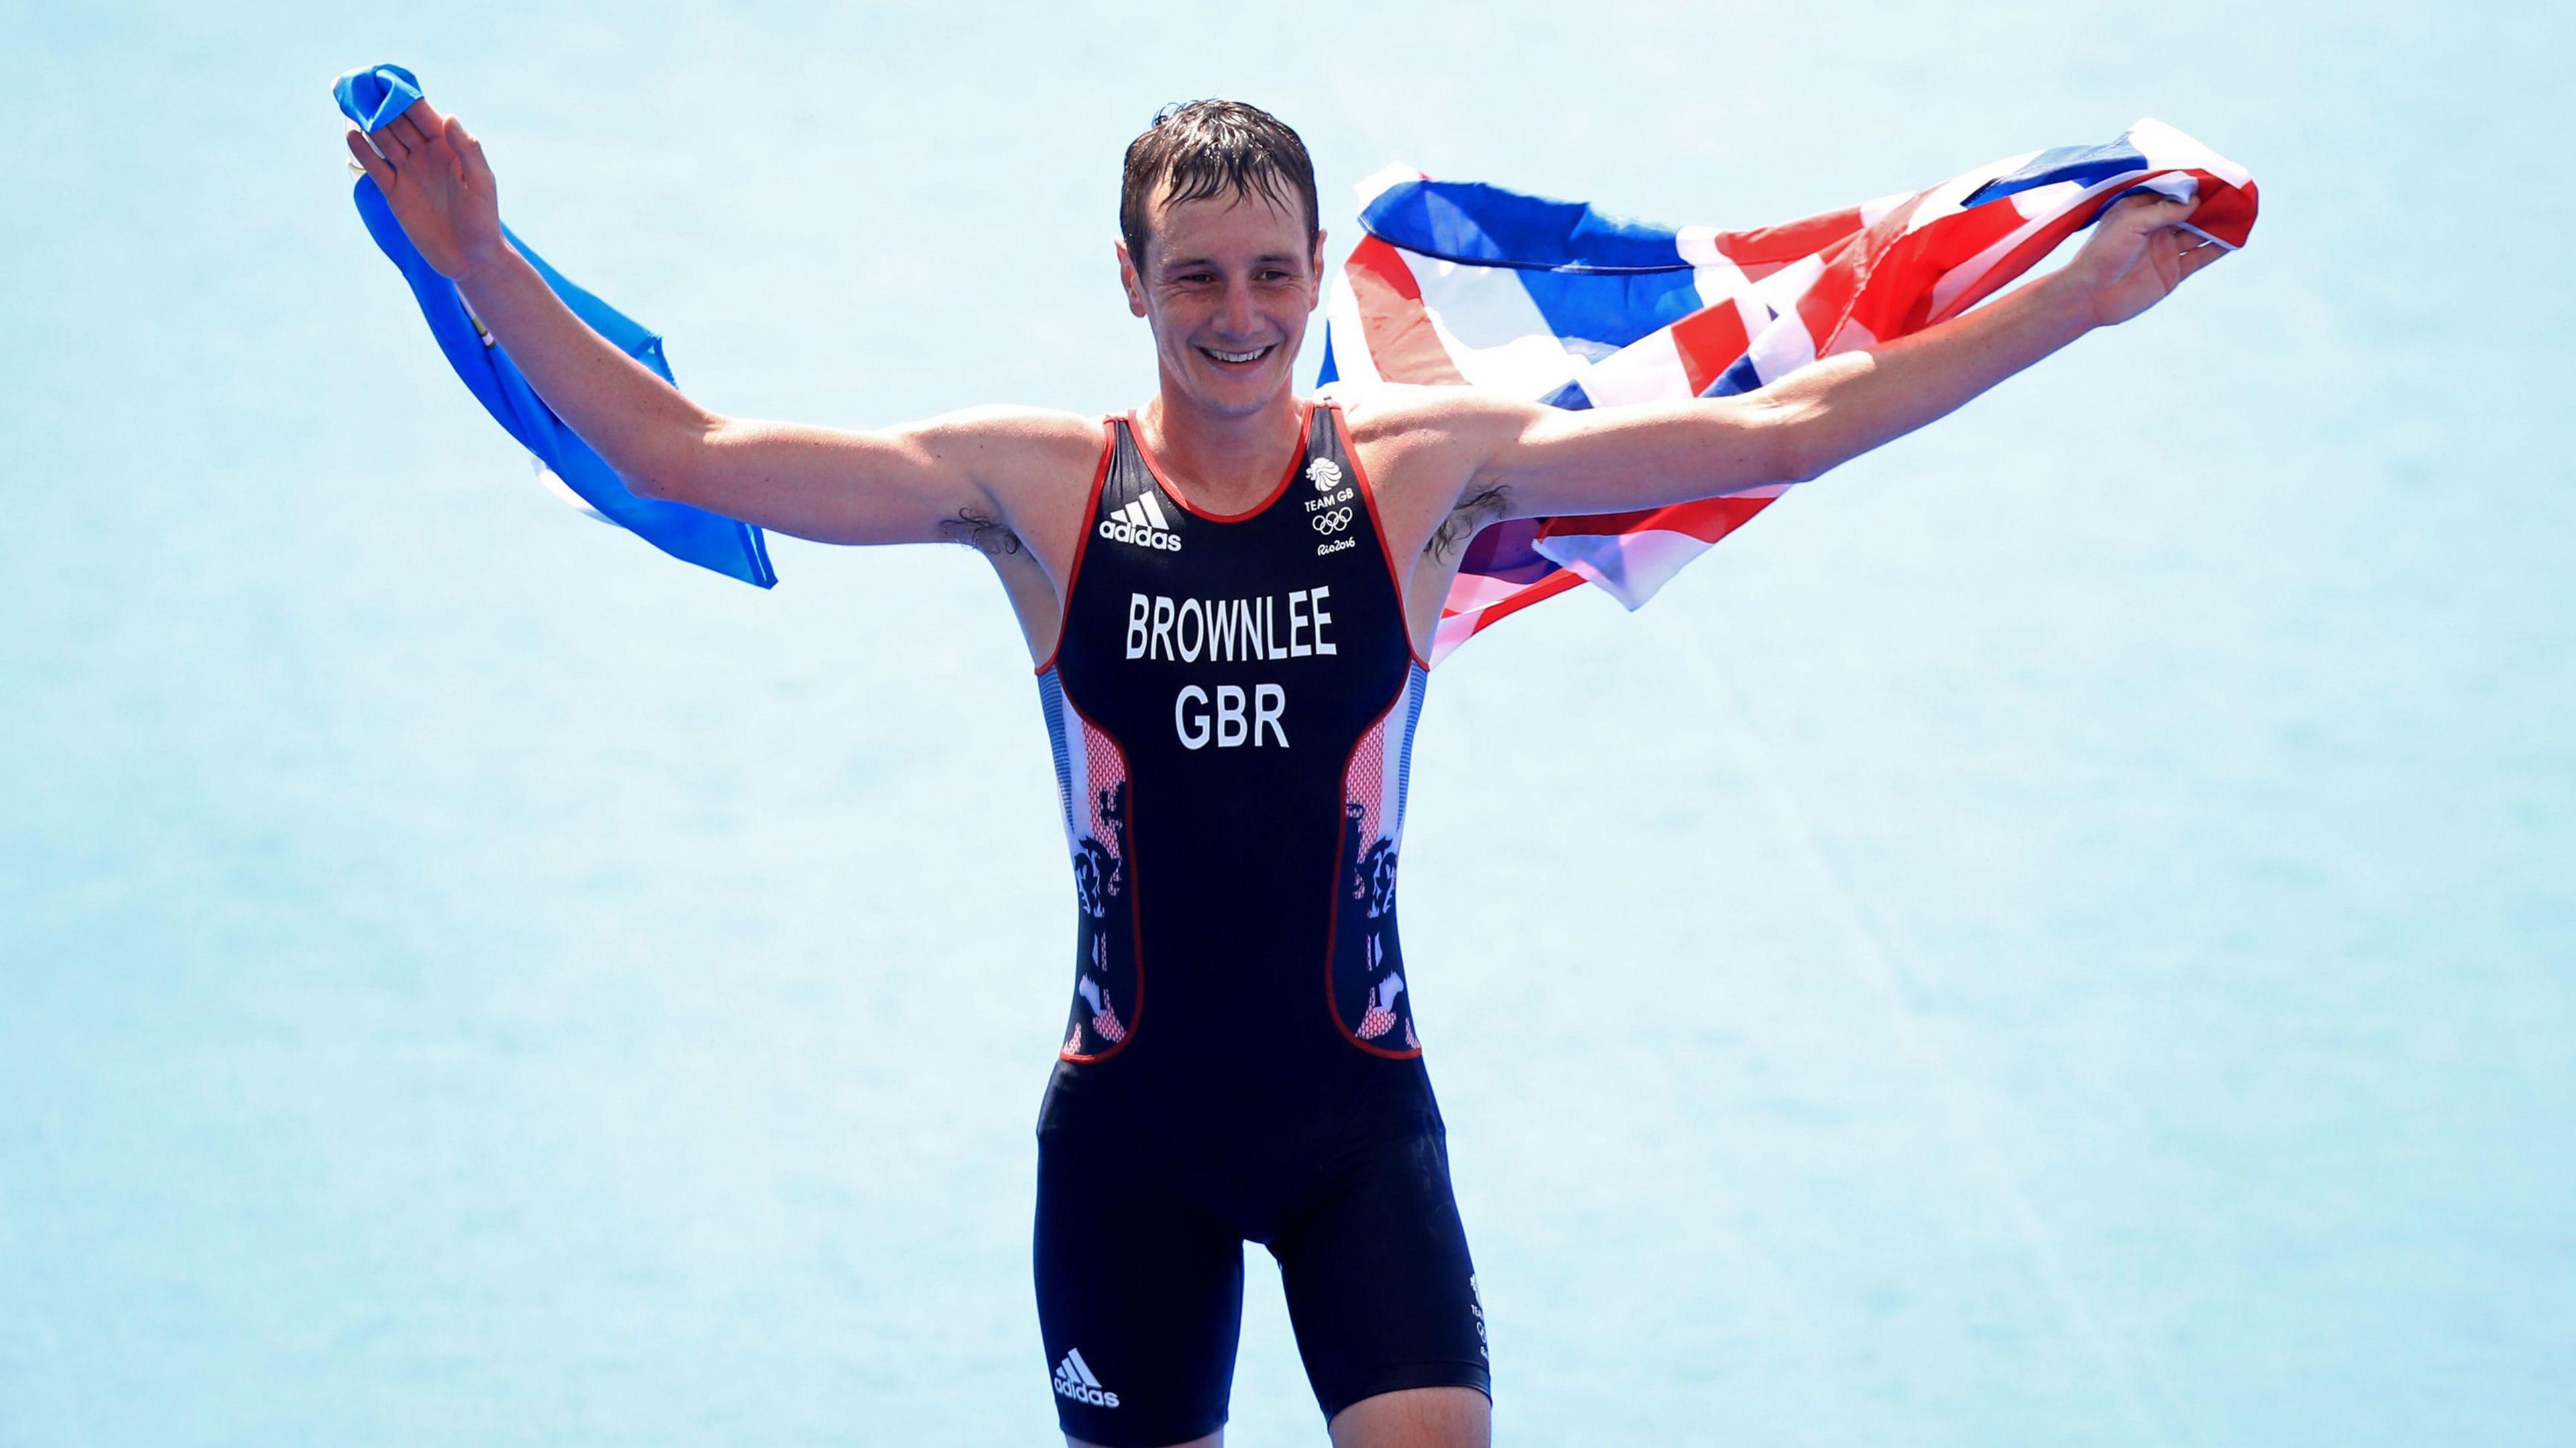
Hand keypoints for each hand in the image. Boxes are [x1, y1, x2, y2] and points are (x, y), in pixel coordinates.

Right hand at [343, 99, 505, 281]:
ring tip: (349, 102)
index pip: (423, 114)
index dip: (404, 96)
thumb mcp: (481, 184)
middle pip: (398, 122)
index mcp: (449, 147)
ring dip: (367, 121)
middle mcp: (426, 154)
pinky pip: (375, 166)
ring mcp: (408, 172)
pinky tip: (350, 134)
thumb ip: (468, 150)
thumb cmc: (483, 221)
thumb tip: (449, 117)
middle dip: (380, 103)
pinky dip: (362, 151)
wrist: (471, 259)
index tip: (386, 78)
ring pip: (383, 139)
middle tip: (359, 84)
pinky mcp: (394, 192)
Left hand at [2059, 190, 2228, 328]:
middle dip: (2212, 203)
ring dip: (2219, 223)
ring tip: (2242, 211)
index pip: (2174, 193)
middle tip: (2237, 192)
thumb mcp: (2130, 223)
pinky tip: (2236, 237)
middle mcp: (2156, 227)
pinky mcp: (2173, 272)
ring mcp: (2166, 249)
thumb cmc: (2102, 253)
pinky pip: (2201, 256)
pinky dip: (2219, 247)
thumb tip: (2195, 200)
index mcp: (2141, 210)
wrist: (2090, 295)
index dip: (2195, 186)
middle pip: (2191, 212)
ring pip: (2200, 232)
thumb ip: (2163, 211)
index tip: (2218, 175)